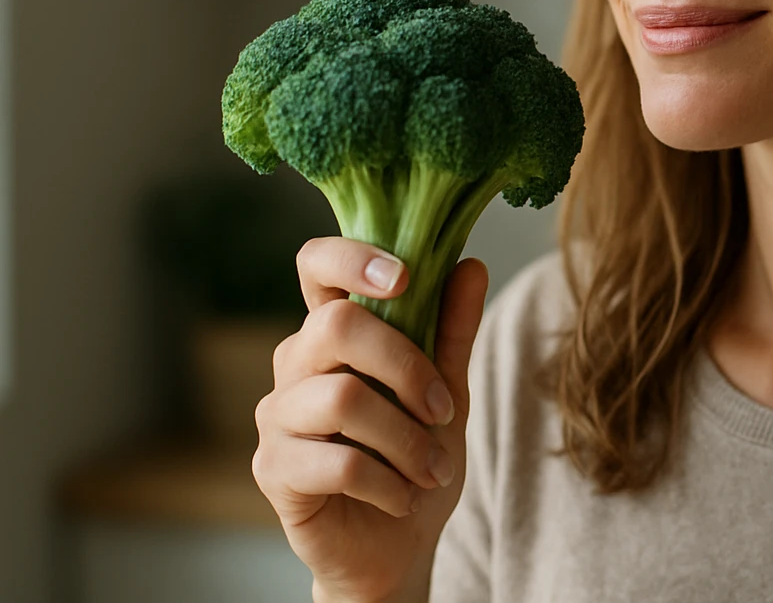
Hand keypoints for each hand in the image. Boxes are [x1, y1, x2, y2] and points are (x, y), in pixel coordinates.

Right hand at [252, 237, 488, 602]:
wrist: (396, 545)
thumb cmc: (416, 457)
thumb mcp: (447, 390)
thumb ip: (452, 330)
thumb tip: (470, 265)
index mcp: (333, 332)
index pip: (316, 265)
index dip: (352, 257)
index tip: (405, 277)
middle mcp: (295, 363)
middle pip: (335, 326)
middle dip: (406, 367)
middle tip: (443, 410)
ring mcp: (277, 416)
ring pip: (342, 399)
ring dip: (407, 439)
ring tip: (433, 469)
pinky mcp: (272, 470)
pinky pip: (336, 462)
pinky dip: (386, 482)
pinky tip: (402, 497)